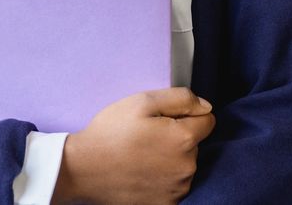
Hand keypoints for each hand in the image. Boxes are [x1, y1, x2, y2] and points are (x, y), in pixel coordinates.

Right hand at [51, 87, 214, 204]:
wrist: (83, 169)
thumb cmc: (110, 132)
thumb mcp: (142, 101)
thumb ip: (180, 98)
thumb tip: (205, 106)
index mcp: (184, 138)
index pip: (208, 120)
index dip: (186, 114)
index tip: (163, 119)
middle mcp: (188, 167)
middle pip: (195, 144)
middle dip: (177, 137)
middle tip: (146, 135)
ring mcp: (178, 189)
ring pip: (184, 165)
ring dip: (170, 158)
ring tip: (141, 154)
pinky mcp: (167, 204)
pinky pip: (174, 185)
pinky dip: (162, 178)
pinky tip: (141, 172)